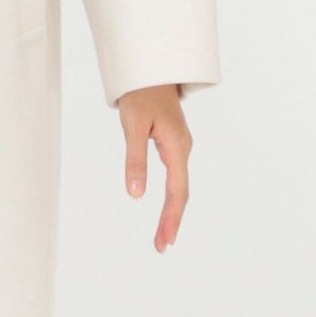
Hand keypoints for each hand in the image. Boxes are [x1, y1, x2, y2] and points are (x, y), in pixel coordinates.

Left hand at [115, 84, 192, 252]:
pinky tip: (166, 208)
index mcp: (176, 147)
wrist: (150, 69)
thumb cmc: (140, 95)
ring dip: (172, 211)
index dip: (171, 217)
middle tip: (161, 246)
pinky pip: (175, 176)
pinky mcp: (173, 144)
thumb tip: (135, 195)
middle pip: (180, 192)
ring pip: (179, 185)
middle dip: (172, 220)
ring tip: (162, 235)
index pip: (176, 191)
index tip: (166, 240)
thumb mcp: (132, 126)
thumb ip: (135, 160)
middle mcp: (183, 149)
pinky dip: (171, 196)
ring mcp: (179, 147)